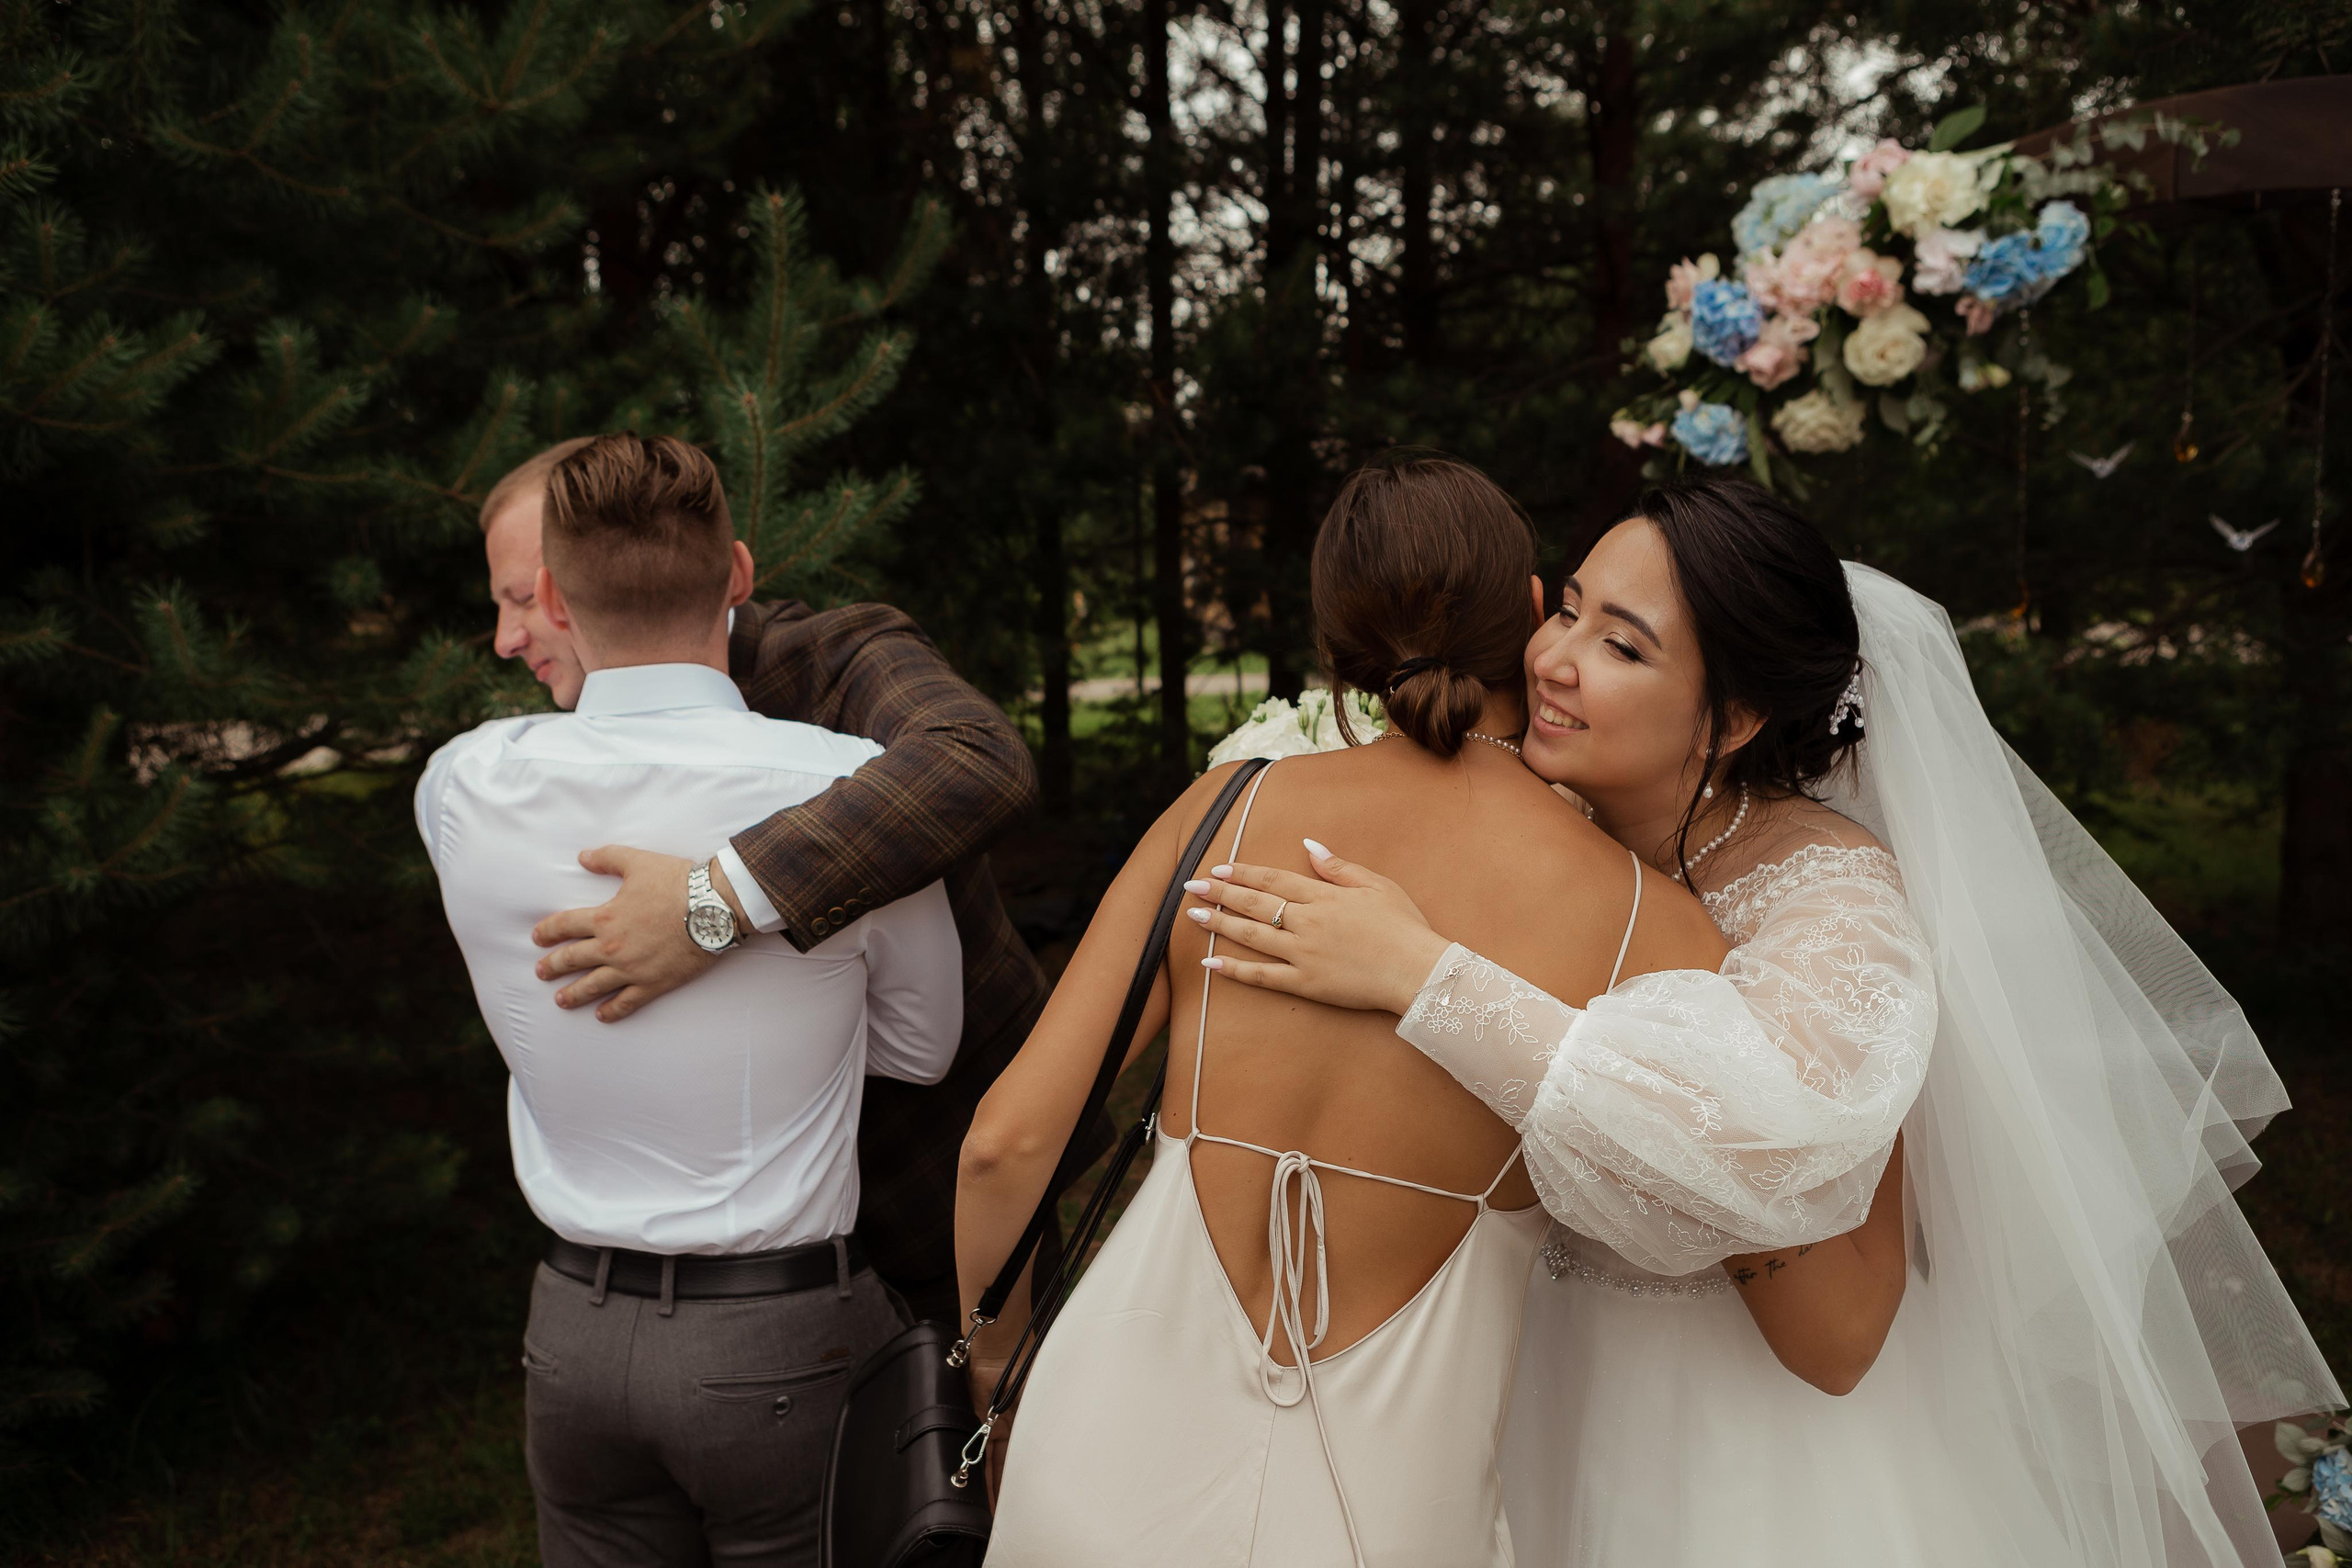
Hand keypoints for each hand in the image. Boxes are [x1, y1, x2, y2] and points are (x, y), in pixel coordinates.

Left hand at [531, 846, 732, 1022]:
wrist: (712, 907)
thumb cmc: (676, 883)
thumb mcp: (638, 862)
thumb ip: (607, 858)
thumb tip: (583, 857)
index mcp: (605, 917)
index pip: (565, 925)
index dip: (548, 931)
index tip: (538, 938)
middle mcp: (612, 947)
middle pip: (572, 959)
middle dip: (552, 966)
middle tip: (541, 972)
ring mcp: (631, 969)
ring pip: (593, 985)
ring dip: (574, 994)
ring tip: (561, 1000)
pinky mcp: (653, 983)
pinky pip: (627, 1002)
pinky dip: (612, 1011)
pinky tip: (602, 1015)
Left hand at [1181, 840, 1451, 1016]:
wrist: (1418, 971)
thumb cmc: (1404, 927)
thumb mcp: (1377, 885)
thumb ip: (1338, 866)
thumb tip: (1308, 845)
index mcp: (1324, 896)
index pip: (1273, 880)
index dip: (1243, 873)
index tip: (1219, 868)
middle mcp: (1307, 922)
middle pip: (1255, 904)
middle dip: (1220, 894)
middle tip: (1192, 887)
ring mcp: (1304, 954)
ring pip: (1252, 935)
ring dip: (1220, 925)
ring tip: (1193, 917)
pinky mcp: (1306, 983)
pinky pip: (1263, 976)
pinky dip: (1235, 970)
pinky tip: (1210, 964)